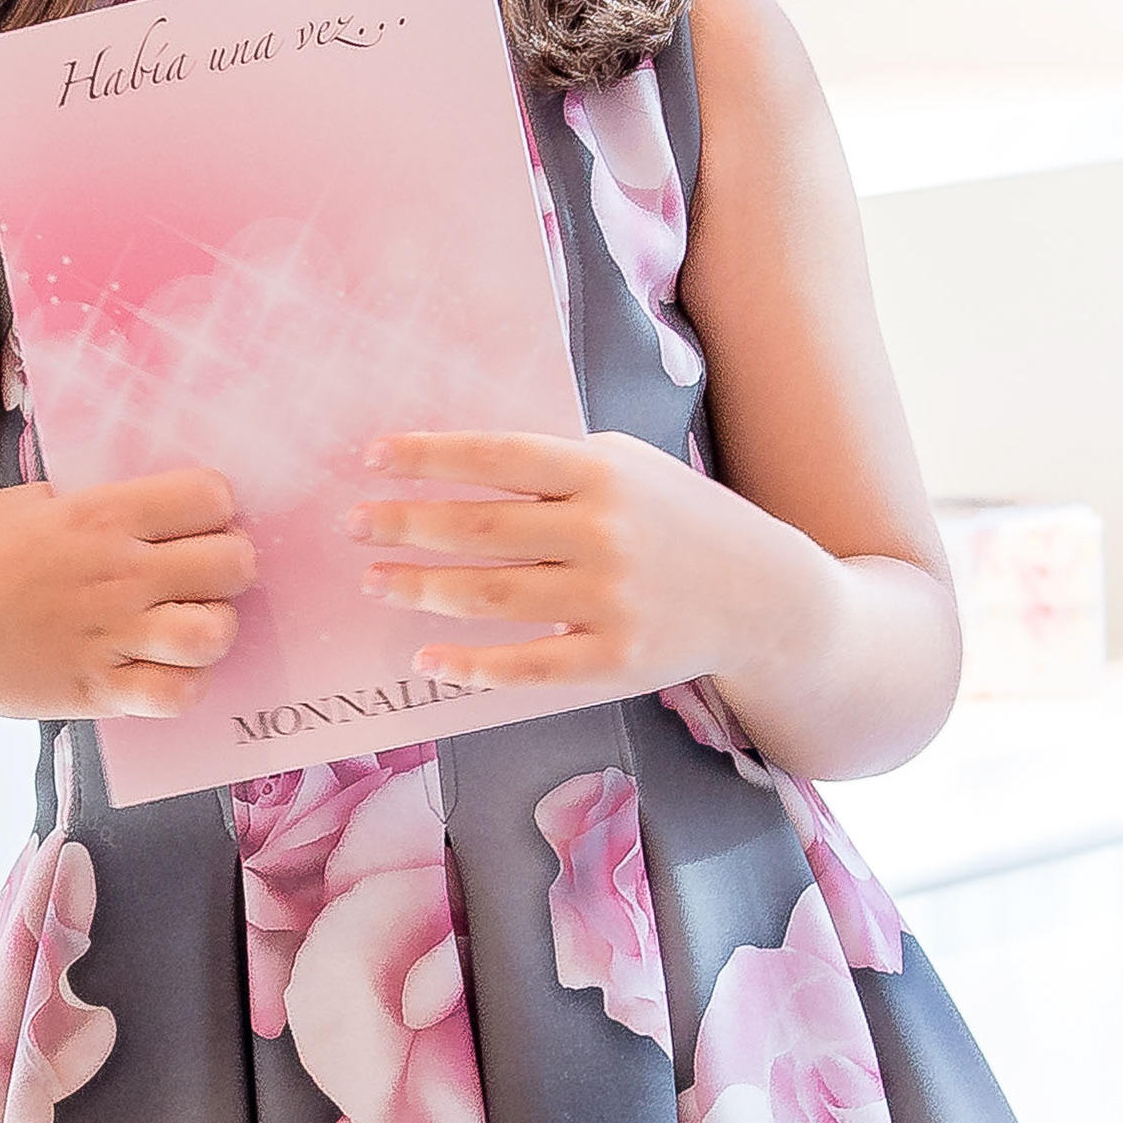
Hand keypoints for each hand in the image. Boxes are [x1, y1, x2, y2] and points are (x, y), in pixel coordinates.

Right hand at [0, 467, 256, 727]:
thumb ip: (82, 502)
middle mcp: (118, 573)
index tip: (192, 523)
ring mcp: (110, 636)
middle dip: (227, 566)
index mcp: (99, 515)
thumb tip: (126, 505)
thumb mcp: (18, 504)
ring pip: (216, 632)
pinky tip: (164, 671)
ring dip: (213, 627)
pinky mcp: (96, 691)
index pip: (211, 497)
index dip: (213, 509)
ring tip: (187, 626)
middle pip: (233, 562)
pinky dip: (185, 684)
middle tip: (199, 576)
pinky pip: (178, 694)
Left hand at [348, 426, 817, 705]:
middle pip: (482, 529)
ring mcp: (611, 600)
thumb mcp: (631, 469)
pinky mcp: (616, 661)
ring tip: (375, 582)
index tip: (374, 458)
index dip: (429, 457)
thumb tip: (455, 464)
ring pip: (492, 597)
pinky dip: (470, 666)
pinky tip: (426, 661)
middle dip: (406, 525)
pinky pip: (527, 665)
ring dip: (422, 589)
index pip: (498, 457)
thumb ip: (555, 467)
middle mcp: (604, 532)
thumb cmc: (682, 522)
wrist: (768, 597)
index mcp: (604, 472)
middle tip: (354, 524)